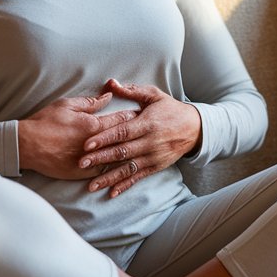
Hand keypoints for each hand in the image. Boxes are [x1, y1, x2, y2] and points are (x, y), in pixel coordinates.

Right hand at [18, 92, 139, 179]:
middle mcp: (95, 144)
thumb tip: (108, 96)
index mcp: (92, 125)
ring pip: (116, 159)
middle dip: (135, 134)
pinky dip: (113, 169)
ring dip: (127, 153)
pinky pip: (103, 172)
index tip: (142, 114)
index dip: (133, 116)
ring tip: (138, 149)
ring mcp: (89, 161)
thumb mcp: (67, 105)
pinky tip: (122, 167)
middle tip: (146, 131)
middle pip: (122, 139)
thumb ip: (91, 102)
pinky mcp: (82, 173)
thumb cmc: (45, 122)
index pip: (120, 120)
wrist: (27, 145)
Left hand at [78, 79, 201, 196]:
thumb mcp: (154, 95)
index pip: (122, 132)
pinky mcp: (156, 167)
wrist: (194, 128)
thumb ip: (131, 90)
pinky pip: (138, 177)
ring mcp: (153, 157)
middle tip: (81, 163)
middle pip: (122, 151)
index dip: (104, 138)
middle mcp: (150, 142)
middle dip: (100, 158)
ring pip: (128, 168)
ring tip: (91, 185)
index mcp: (147, 123)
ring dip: (109, 177)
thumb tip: (110, 83)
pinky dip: (125, 186)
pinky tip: (111, 193)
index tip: (87, 144)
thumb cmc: (170, 109)